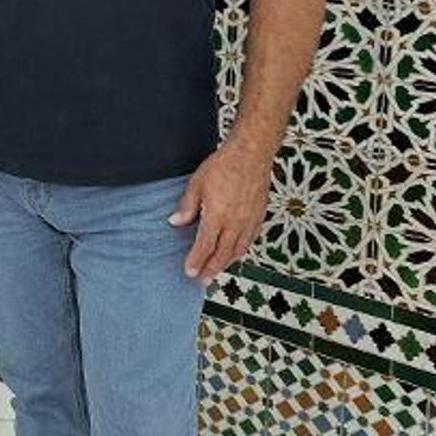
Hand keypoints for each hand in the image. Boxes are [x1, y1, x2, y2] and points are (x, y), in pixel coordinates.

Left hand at [170, 140, 273, 284]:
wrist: (251, 155)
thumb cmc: (224, 166)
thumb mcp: (197, 183)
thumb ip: (187, 206)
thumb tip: (175, 222)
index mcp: (217, 215)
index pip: (205, 245)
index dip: (197, 260)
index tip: (189, 272)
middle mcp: (235, 223)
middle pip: (222, 253)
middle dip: (211, 269)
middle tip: (202, 281)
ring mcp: (249, 221)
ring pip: (238, 250)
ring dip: (226, 263)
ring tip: (216, 271)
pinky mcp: (259, 217)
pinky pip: (250, 241)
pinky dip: (241, 251)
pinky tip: (235, 254)